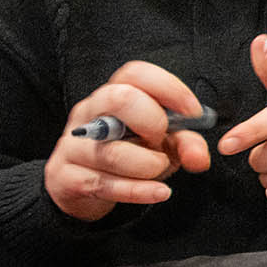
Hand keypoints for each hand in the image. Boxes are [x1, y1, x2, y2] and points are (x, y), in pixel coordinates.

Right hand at [44, 61, 211, 221]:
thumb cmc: (128, 154)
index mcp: (112, 94)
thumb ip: (186, 144)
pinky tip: (160, 192)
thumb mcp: (162, 144)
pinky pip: (105, 184)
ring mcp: (73, 145)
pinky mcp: (67, 178)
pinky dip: (139, 191)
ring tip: (161, 169)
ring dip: (148, 164)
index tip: (192, 112)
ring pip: (112, 151)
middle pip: (119, 98)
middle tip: (163, 141)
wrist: (82, 188)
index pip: (135, 74)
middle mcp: (89, 113)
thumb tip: (199, 157)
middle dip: (152, 120)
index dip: (168, 88)